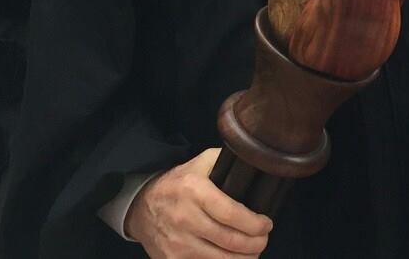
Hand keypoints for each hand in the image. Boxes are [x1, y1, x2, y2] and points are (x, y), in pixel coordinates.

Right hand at [125, 148, 272, 257]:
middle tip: (264, 239)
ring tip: (254, 253)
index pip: (232, 213)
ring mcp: (177, 243)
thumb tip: (253, 160)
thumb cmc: (178, 183)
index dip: (255, 223)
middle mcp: (185, 218)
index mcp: (195, 190)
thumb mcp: (200, 162)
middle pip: (230, 240)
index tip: (266, 223)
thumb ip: (225, 159)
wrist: (142, 206)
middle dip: (255, 244)